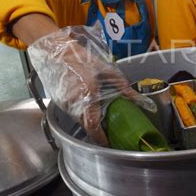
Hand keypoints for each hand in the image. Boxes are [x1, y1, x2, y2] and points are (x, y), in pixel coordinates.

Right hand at [27, 26, 153, 146]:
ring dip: (90, 122)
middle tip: (109, 134)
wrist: (57, 52)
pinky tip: (90, 108)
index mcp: (87, 97)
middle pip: (87, 125)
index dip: (101, 138)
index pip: (93, 126)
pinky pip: (73, 112)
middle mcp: (74, 104)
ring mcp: (65, 104)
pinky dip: (82, 113)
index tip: (109, 143)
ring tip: (102, 121)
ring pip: (79, 120)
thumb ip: (123, 87)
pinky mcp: (60, 101)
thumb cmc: (82, 58)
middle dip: (97, 132)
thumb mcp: (107, 71)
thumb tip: (138, 99)